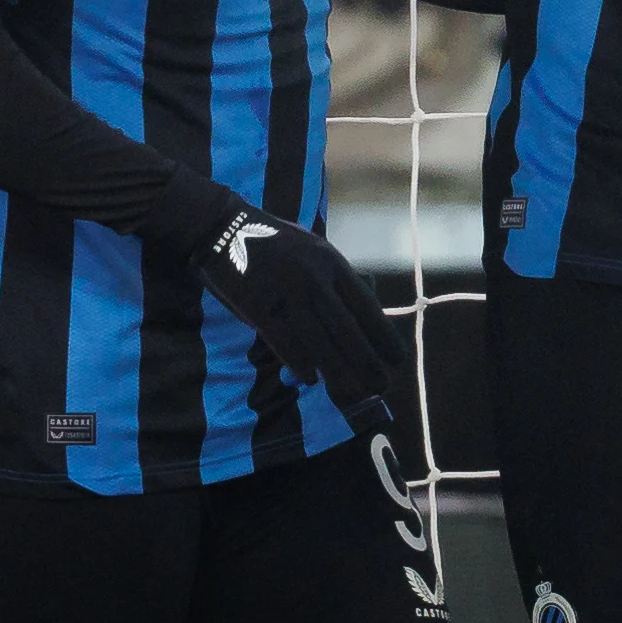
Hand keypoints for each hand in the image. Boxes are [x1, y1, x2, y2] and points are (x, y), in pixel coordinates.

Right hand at [192, 205, 410, 395]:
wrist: (223, 228)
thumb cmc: (275, 243)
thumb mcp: (315, 249)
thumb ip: (338, 277)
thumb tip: (370, 299)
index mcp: (332, 263)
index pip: (364, 305)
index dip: (382, 334)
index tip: (397, 358)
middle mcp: (314, 279)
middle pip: (346, 329)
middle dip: (366, 361)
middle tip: (383, 386)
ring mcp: (286, 293)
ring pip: (318, 341)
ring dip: (337, 371)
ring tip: (353, 394)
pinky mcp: (259, 306)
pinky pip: (283, 341)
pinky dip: (298, 362)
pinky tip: (310, 380)